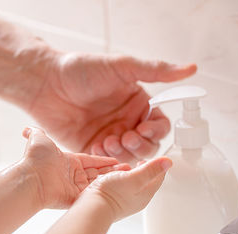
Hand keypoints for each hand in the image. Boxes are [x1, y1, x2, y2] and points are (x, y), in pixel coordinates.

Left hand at [21, 127, 129, 208]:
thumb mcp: (39, 139)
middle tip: (128, 168)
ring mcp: (74, 187)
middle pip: (97, 172)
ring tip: (128, 176)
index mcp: (68, 161)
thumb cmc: (35, 159)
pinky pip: (93, 194)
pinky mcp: (75, 198)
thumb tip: (26, 129)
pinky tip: (118, 185)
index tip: (116, 160)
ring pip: (98, 183)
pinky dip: (105, 190)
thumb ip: (36, 132)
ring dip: (112, 179)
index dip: (103, 160)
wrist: (31, 178)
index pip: (91, 160)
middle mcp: (72, 174)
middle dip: (112, 171)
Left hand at [28, 53, 195, 163]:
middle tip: (127, 137)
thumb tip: (191, 68)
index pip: (159, 125)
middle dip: (142, 145)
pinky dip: (107, 158)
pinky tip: (98, 145)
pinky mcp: (92, 147)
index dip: (157, 131)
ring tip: (110, 140)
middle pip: (148, 145)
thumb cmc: (82, 70)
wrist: (46, 84)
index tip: (145, 128)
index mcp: (137, 104)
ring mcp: (110, 136)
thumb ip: (156, 71)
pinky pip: (108, 161)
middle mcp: (127, 122)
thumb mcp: (122, 67)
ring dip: (125, 152)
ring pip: (130, 156)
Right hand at [83, 157, 172, 219]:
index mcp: (146, 193)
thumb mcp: (135, 177)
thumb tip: (168, 162)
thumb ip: (151, 169)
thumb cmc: (112, 194)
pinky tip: (114, 176)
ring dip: (131, 173)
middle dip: (144, 169)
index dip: (157, 165)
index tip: (150, 159)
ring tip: (126, 168)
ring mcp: (126, 201)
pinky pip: (122, 187)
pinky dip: (120, 179)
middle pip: (147, 181)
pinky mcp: (114, 200)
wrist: (92, 208)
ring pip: (133, 183)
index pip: (159, 177)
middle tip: (139, 162)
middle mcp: (138, 199)